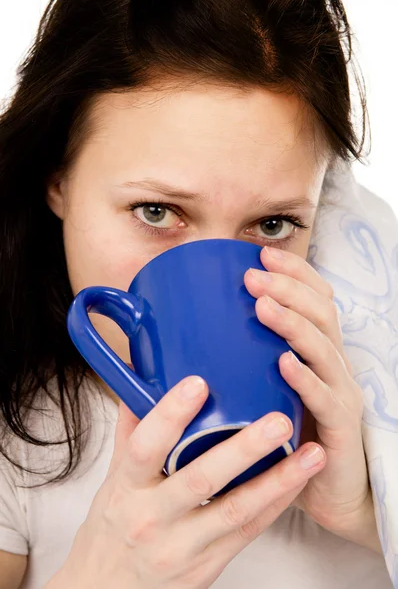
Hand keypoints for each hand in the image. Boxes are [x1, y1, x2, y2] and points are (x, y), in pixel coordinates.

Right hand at [46, 375, 324, 588]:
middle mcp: (152, 518)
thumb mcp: (113, 481)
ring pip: (236, 509)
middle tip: (278, 421)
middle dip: (242, 450)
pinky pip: (248, 531)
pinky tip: (299, 480)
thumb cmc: (112, 529)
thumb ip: (132, 431)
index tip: (198, 383)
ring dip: (278, 480)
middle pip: (200, 480)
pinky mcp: (207, 565)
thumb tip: (139, 380)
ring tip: (311, 452)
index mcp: (125, 488)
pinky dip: (276, 504)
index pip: (144, 447)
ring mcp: (182, 546)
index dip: (169, 415)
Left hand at [244, 245, 380, 551]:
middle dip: (287, 289)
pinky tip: (284, 363)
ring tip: (263, 306)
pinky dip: (305, 378)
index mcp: (317, 351)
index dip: (294, 273)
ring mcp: (341, 394)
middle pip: (321, 314)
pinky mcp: (340, 428)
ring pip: (324, 349)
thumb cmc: (288, 433)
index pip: (316, 299)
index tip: (260, 255)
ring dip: (293, 324)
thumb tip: (173, 345)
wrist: (329, 490)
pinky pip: (325, 399)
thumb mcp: (266, 391)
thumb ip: (238, 366)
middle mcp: (334, 365)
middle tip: (252, 277)